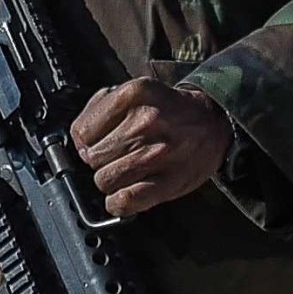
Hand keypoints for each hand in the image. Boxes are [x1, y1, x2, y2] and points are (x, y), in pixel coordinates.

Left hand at [73, 76, 231, 218]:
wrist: (213, 121)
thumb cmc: (170, 110)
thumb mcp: (138, 91)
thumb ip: (103, 107)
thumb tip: (79, 138)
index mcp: (133, 95)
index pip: (82, 131)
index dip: (86, 142)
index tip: (97, 143)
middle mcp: (144, 122)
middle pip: (93, 158)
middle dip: (100, 160)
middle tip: (117, 156)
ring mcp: (156, 153)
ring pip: (105, 180)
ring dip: (111, 180)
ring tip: (127, 171)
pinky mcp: (169, 181)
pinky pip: (126, 200)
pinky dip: (119, 202)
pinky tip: (125, 194)